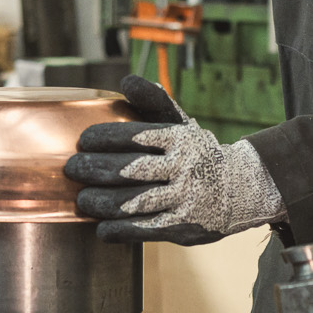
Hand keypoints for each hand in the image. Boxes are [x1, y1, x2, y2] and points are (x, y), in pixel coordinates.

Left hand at [65, 75, 285, 244]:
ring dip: (102, 202)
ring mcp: (185, 199)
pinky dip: (120, 230)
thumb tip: (125, 82)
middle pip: (131, 169)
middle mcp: (184, 168)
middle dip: (95, 169)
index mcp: (179, 139)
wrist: (241, 189)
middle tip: (72, 168)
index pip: (136, 135)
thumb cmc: (195, 152)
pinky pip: (146, 230)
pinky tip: (102, 229)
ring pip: (135, 202)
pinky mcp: (184, 227)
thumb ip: (152, 101)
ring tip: (82, 199)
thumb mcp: (180, 123)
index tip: (84, 140)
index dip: (105, 137)